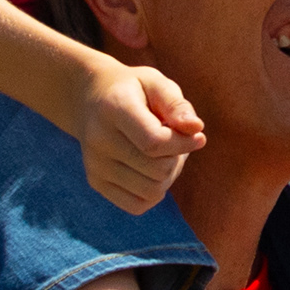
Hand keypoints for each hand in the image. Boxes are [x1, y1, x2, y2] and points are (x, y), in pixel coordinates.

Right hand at [73, 57, 202, 214]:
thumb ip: (177, 105)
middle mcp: (98, 140)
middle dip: (177, 157)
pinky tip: (151, 170)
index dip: (184, 143)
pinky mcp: (96, 182)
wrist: (92, 100)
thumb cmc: (135, 91)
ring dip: (169, 176)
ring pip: (152, 191)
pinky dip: (154, 192)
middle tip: (175, 140)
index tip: (197, 135)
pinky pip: (138, 205)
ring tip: (164, 154)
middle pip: (157, 169)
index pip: (155, 142)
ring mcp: (94, 165)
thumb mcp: (157, 84)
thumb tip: (196, 129)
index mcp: (113, 109)